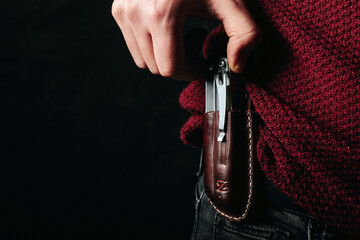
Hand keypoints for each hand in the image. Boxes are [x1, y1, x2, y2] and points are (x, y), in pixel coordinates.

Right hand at [112, 0, 261, 79]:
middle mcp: (136, 13)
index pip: (170, 68)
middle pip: (156, 67)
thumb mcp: (231, 0)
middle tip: (196, 42)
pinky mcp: (119, 9)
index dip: (191, 71)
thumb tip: (237, 65)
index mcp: (161, 13)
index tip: (203, 62)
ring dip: (165, 55)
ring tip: (182, 33)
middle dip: (180, 63)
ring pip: (143, 60)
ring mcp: (124, 11)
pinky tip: (168, 27)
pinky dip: (152, 45)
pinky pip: (134, 45)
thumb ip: (244, 34)